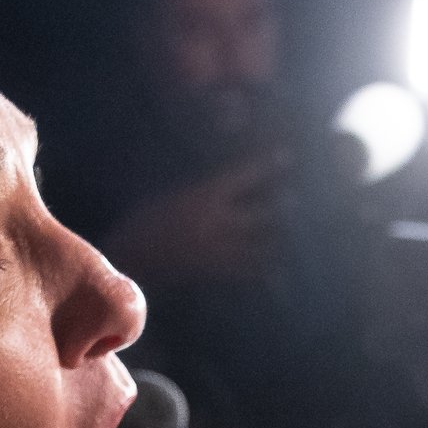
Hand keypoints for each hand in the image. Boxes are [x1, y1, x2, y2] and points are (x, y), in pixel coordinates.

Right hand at [101, 154, 286, 285]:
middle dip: (281, 207)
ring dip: (277, 239)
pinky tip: (277, 270)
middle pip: (263, 213)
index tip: (287, 156)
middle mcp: (218, 222)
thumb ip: (200, 194)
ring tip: (292, 236)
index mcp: (204, 196)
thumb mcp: (171, 198)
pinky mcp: (217, 272)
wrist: (131, 260)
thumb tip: (221, 188)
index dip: (267, 165)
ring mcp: (220, 249)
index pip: (243, 176)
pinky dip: (265, 270)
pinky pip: (249, 272)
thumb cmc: (143, 223)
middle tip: (296, 201)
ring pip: (263, 244)